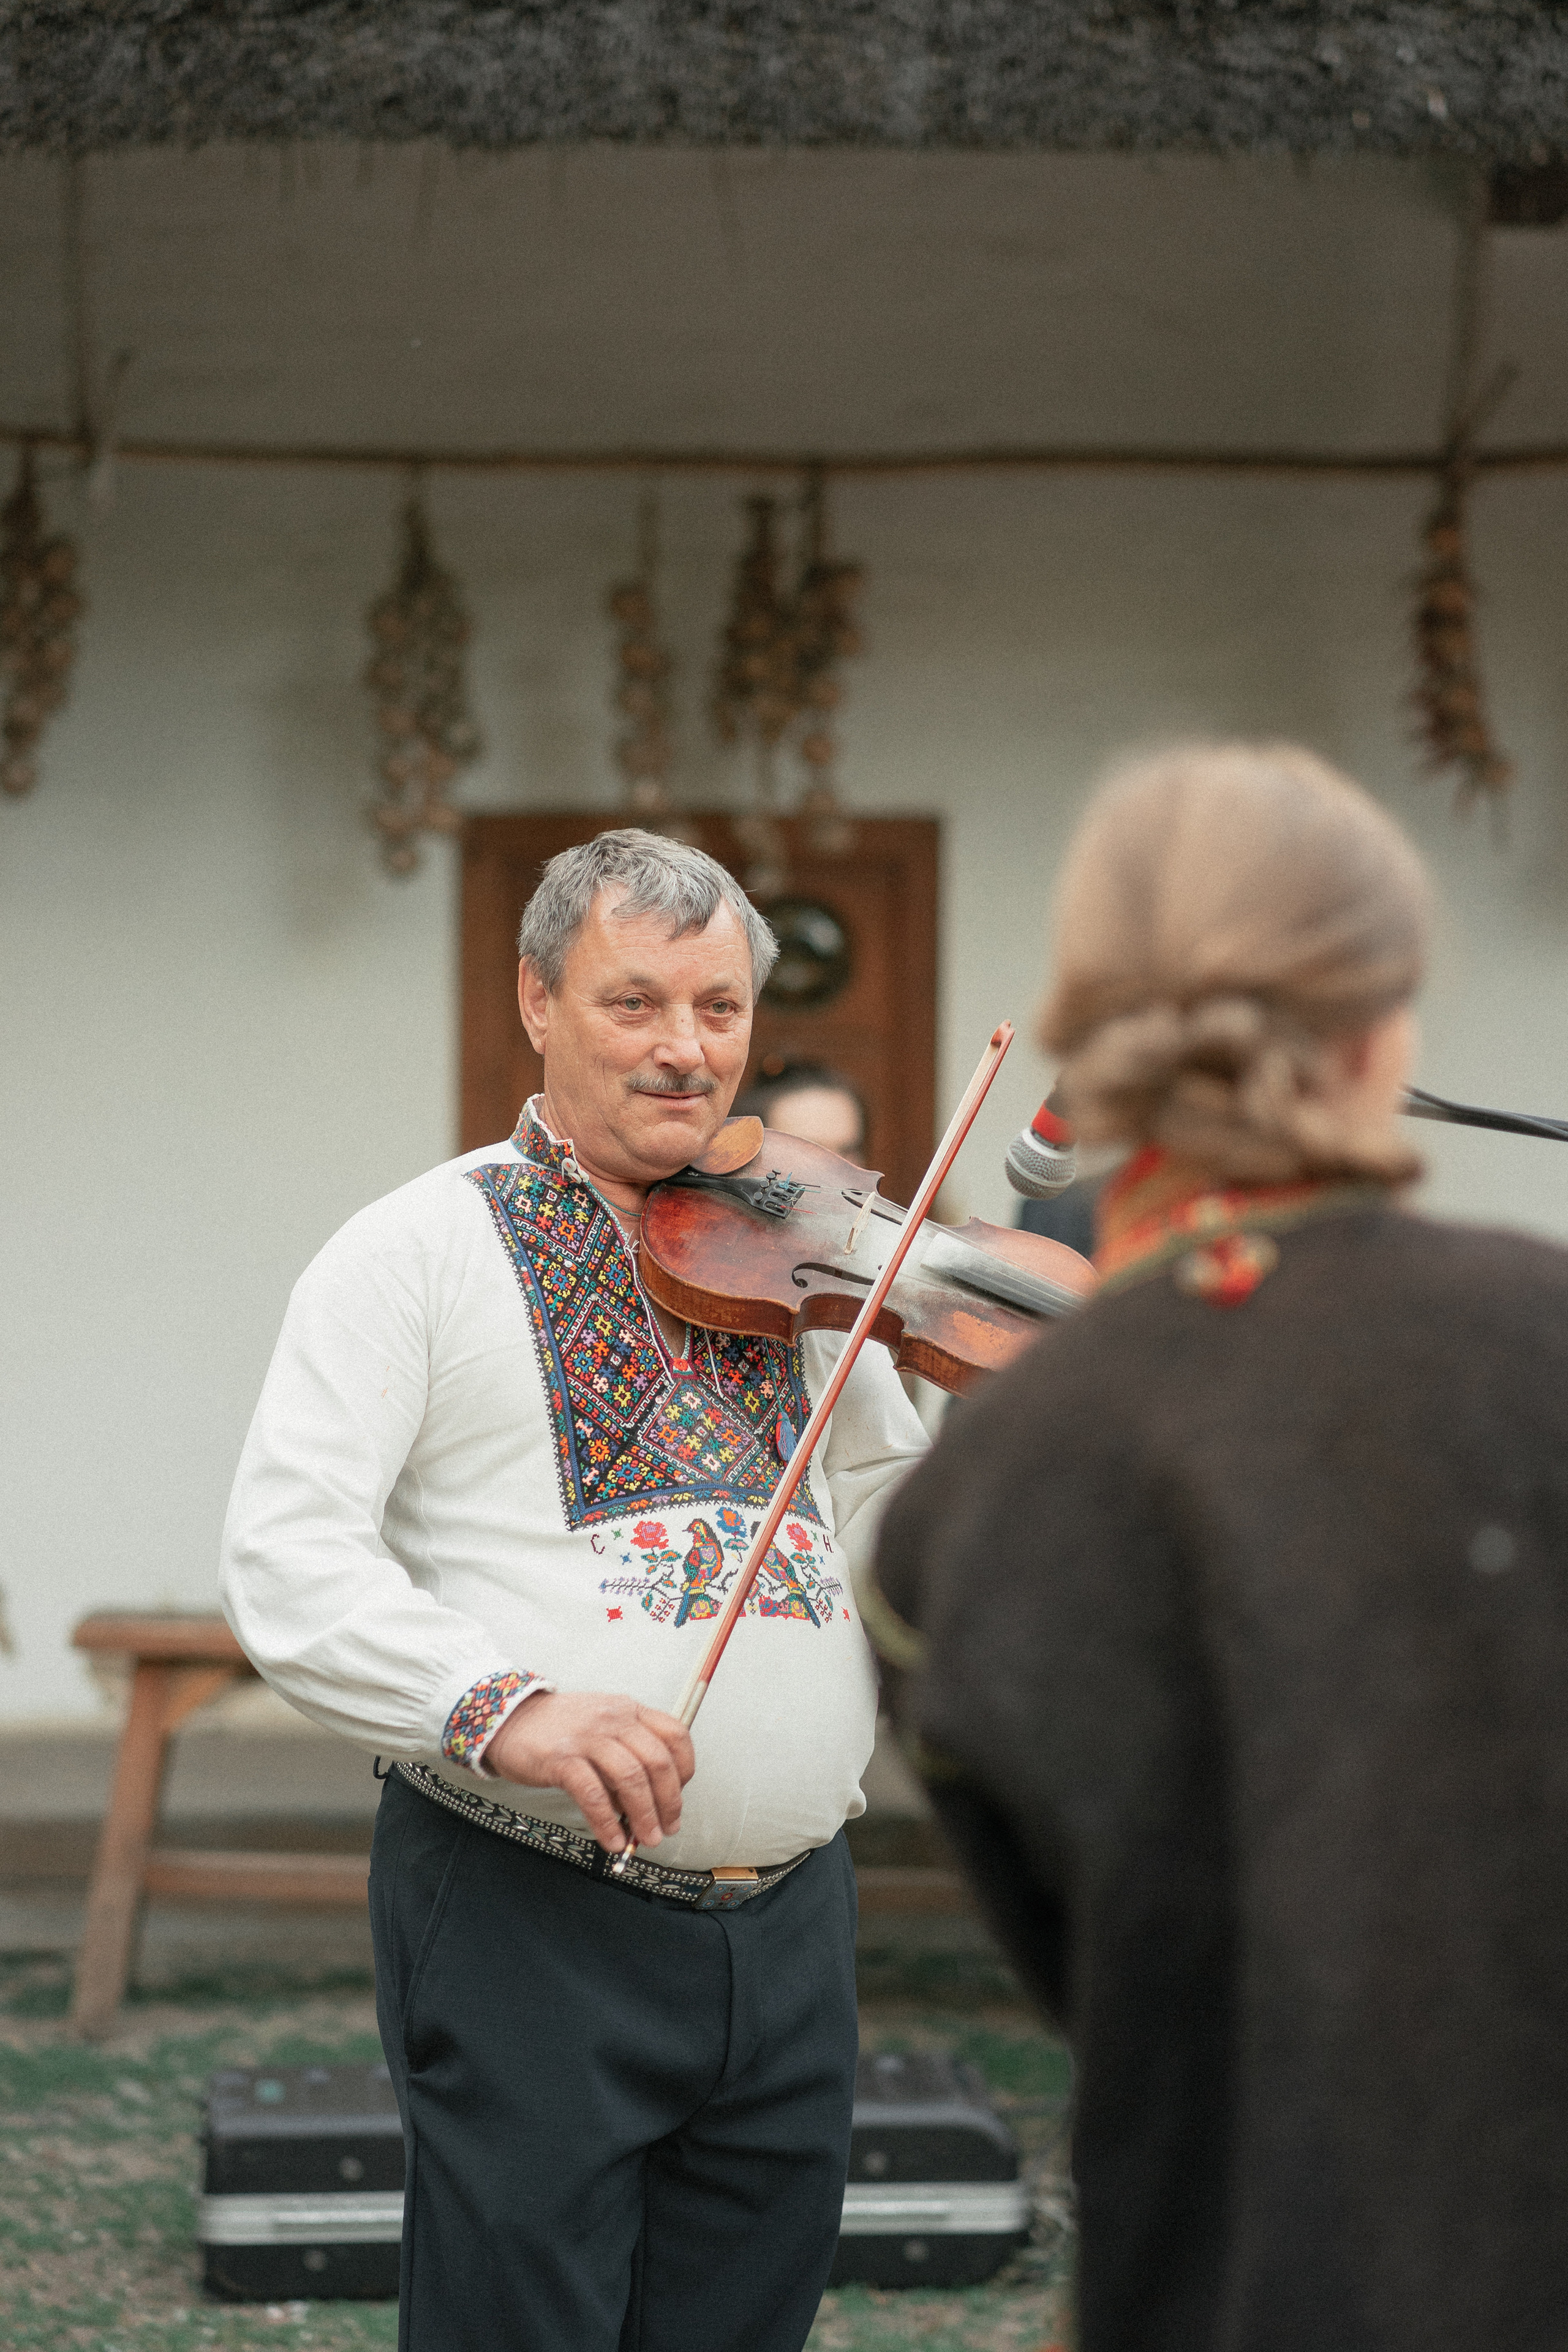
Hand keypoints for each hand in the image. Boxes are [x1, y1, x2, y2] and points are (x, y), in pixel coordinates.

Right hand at [484, 1690, 694, 1852]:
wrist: (508, 1719)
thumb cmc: (560, 1730)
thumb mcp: (601, 1728)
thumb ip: (626, 1757)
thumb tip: (648, 1805)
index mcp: (629, 1710)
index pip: (675, 1736)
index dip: (684, 1770)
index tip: (679, 1796)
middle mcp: (614, 1719)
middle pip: (657, 1762)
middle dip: (669, 1802)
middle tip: (667, 1829)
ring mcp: (587, 1737)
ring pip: (631, 1779)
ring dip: (644, 1816)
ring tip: (646, 1840)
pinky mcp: (561, 1759)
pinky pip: (594, 1795)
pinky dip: (608, 1823)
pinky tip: (612, 1841)